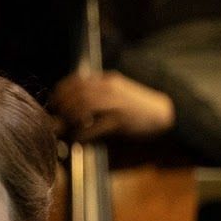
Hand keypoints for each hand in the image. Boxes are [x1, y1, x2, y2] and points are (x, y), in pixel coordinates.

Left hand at [50, 72, 175, 140]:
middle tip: (56, 119)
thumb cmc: (140, 107)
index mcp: (108, 81)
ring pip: (82, 107)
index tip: (55, 103)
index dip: (61, 92)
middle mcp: (110, 89)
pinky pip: (95, 126)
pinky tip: (78, 139)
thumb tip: (74, 106)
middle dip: (62, 107)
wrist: (166, 113)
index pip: (76, 81)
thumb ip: (99, 96)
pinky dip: (83, 134)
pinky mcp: (120, 119)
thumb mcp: (119, 94)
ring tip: (65, 129)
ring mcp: (115, 103)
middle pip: (76, 93)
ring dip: (70, 119)